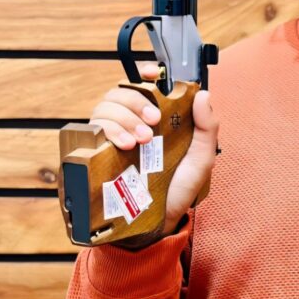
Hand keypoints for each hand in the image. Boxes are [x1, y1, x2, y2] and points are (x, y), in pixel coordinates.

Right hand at [89, 62, 219, 238]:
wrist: (157, 225)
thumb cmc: (179, 191)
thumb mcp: (200, 160)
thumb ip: (207, 128)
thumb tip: (203, 95)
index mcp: (157, 121)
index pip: (143, 85)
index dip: (145, 73)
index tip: (151, 73)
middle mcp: (131, 125)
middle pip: (121, 92)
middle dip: (136, 99)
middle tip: (154, 120)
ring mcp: (112, 139)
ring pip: (104, 108)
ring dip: (124, 117)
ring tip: (141, 139)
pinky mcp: (95, 155)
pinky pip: (91, 131)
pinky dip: (108, 131)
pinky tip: (125, 144)